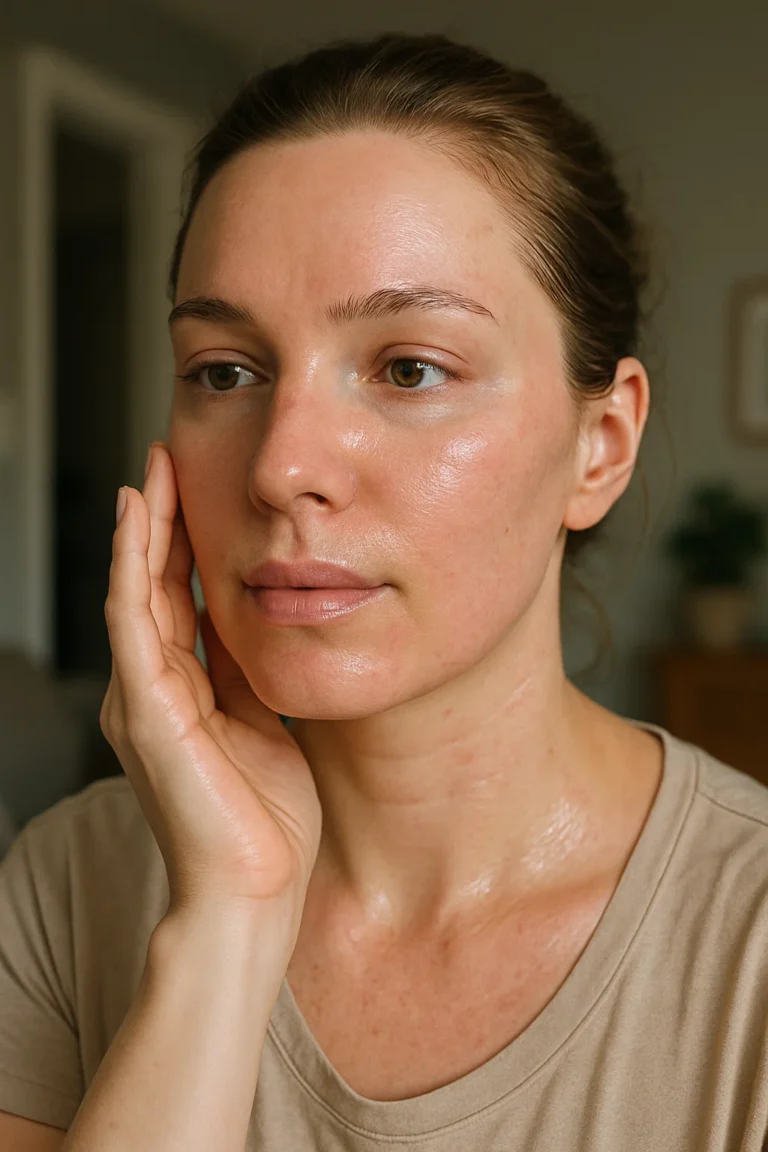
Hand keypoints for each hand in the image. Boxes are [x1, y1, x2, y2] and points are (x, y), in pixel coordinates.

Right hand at [100, 442, 321, 925]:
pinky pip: (134, 623)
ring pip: (134, 593)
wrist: (256, 892)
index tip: (199, 488)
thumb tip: (263, 616)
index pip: (177, 600)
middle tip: (168, 456)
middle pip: (152, 586)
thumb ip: (250, 671)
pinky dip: (133, 567)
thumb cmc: (266, 820)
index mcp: (182, 693)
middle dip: (161, 520)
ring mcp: (142, 700)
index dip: (185, 543)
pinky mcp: (145, 712)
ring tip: (152, 470)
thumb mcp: (266, 721)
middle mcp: (151, 690)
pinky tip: (138, 521)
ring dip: (143, 528)